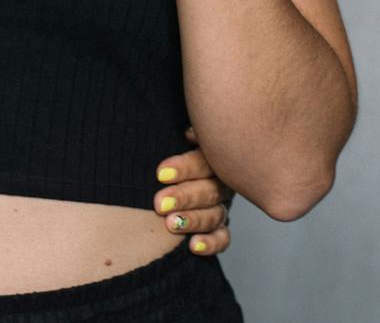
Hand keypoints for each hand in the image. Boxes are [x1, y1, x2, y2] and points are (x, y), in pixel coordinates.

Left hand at [153, 128, 234, 255]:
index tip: (161, 174)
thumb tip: (191, 134)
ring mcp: (221, 205)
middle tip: (160, 203)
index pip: (205, 161)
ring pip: (215, 215)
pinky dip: (210, 243)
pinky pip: (221, 238)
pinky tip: (194, 246)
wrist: (157, 171)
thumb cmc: (160, 147)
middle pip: (210, 190)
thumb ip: (188, 135)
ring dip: (193, 220)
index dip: (185, 168)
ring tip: (170, 224)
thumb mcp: (169, 136)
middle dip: (184, 197)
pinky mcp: (218, 228)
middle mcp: (221, 180)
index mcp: (214, 155)